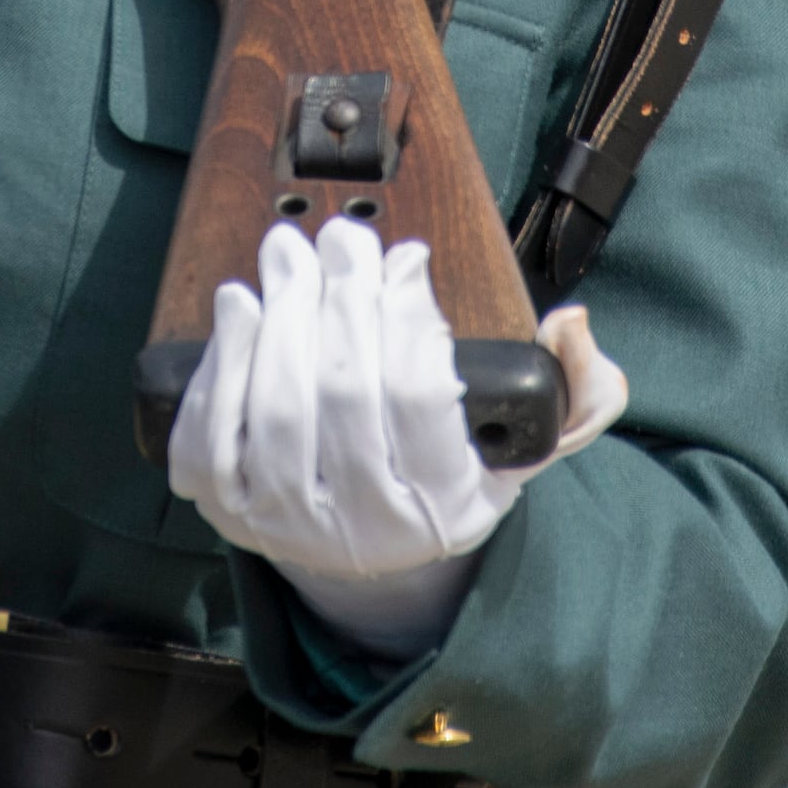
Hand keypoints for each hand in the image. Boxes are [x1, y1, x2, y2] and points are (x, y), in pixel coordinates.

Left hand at [164, 216, 627, 658]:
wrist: (372, 551)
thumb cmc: (450, 472)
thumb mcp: (529, 442)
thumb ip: (578, 386)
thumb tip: (569, 322)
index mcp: (445, 504)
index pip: (419, 398)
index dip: (407, 315)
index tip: (405, 259)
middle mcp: (365, 527)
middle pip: (342, 395)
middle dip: (340, 300)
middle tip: (340, 237)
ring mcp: (287, 524)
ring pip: (275, 411)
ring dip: (278, 319)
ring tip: (287, 256)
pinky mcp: (227, 513)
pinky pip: (209, 439)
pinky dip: (222, 366)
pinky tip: (238, 308)